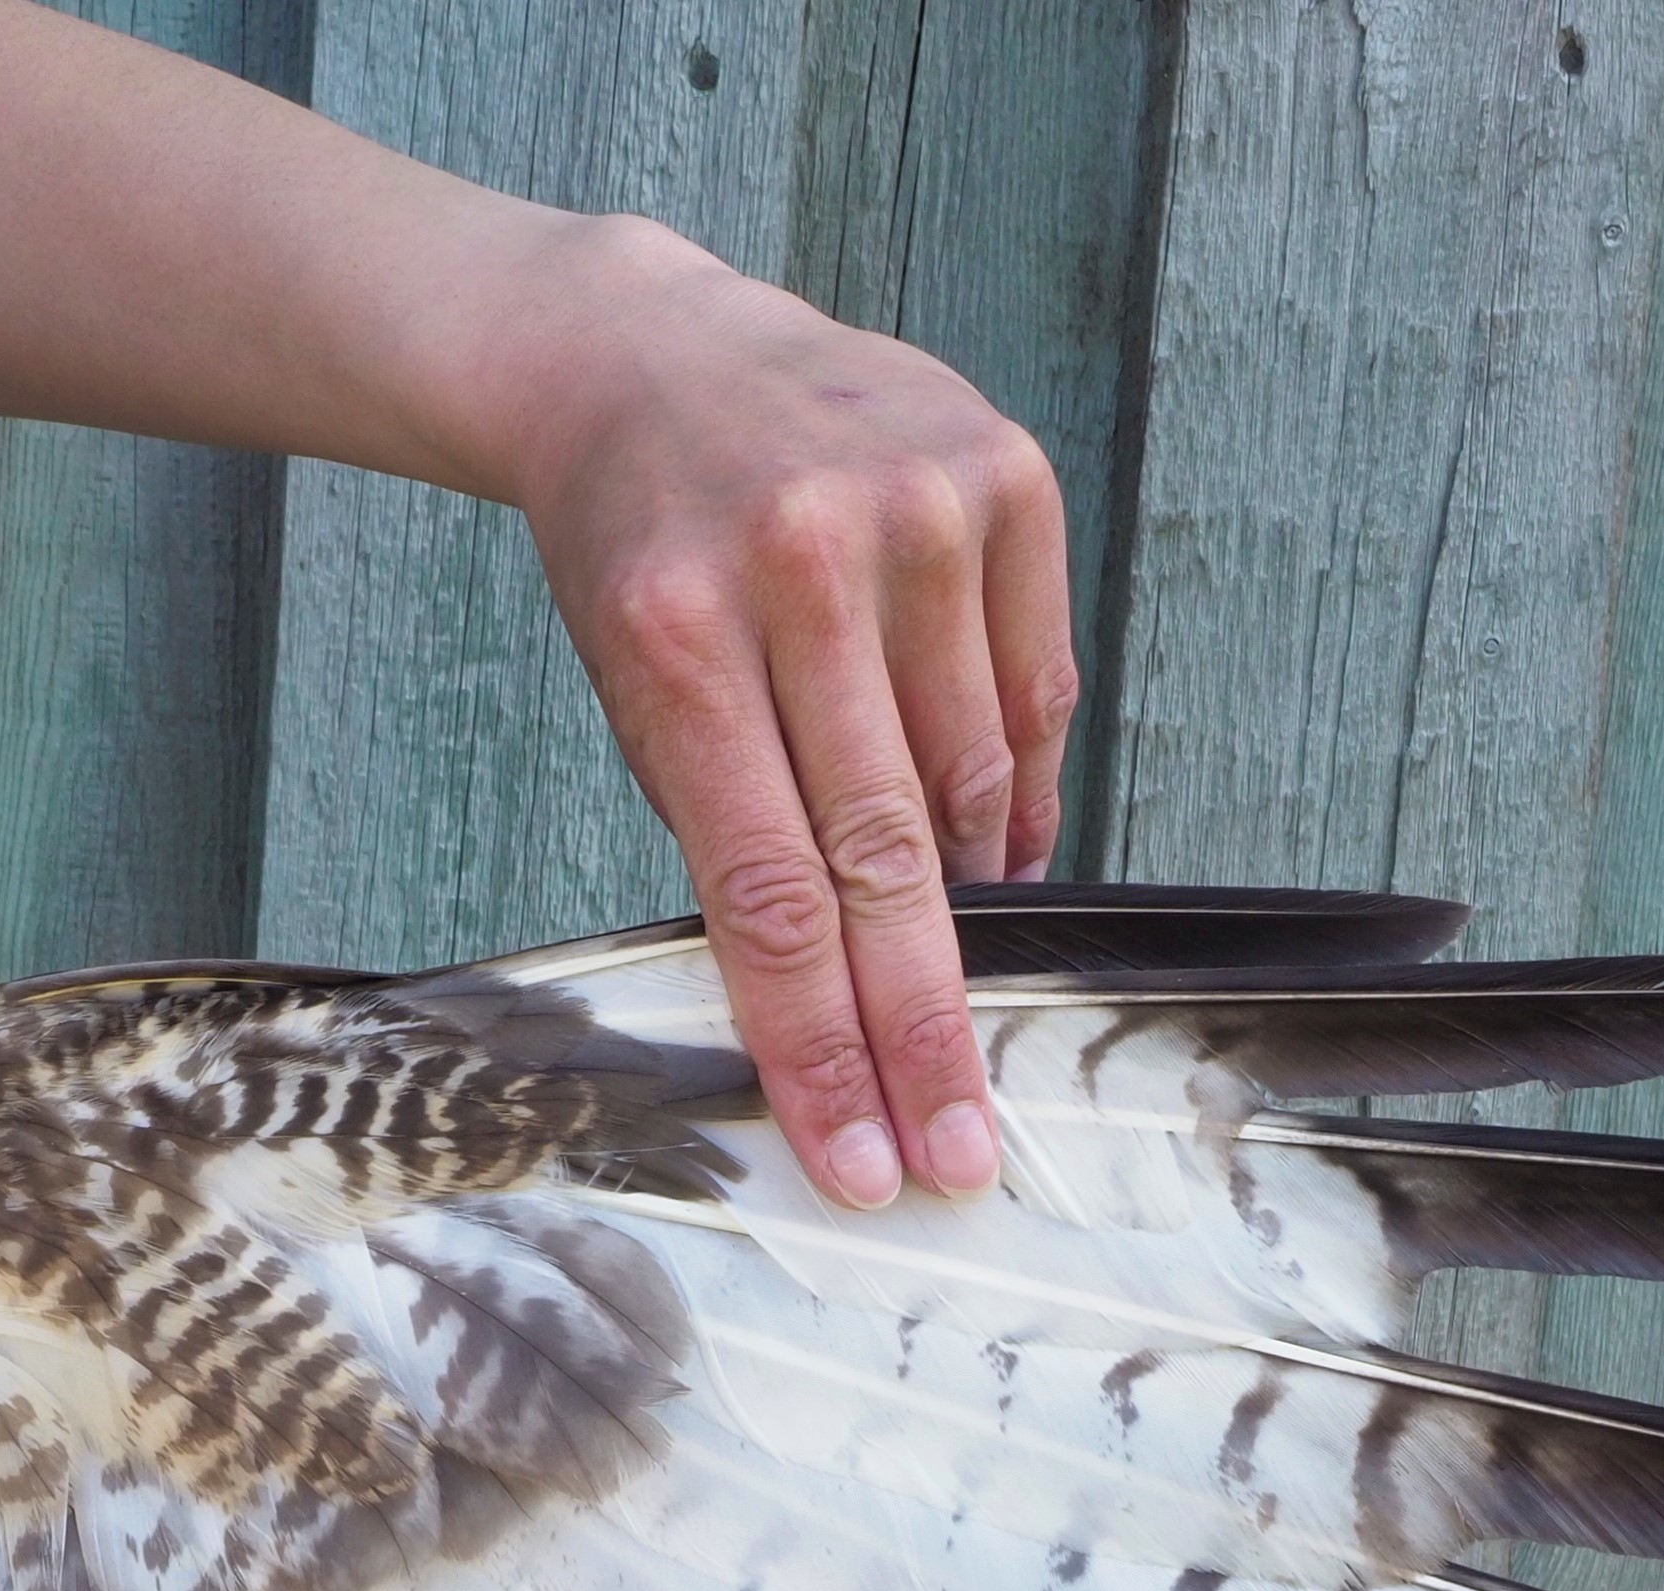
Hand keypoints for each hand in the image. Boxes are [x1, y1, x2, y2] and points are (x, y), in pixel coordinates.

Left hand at [0, 0, 1079, 1206]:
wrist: (653, 355)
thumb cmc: (635, 561)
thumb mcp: (633, 692)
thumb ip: (731, 827)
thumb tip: (839, 1003)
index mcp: (677, 639)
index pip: (768, 896)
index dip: (822, 1045)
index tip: (865, 1161)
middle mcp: (802, 566)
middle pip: (886, 862)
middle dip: (922, 1033)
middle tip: (960, 1157)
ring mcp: (917, 509)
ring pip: (974, 781)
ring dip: (967, 899)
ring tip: (951, 960)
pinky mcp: (1004, 474)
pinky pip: (1030, 691)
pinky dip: (1010, 780)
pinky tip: (987, 826)